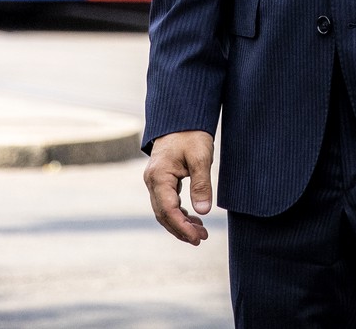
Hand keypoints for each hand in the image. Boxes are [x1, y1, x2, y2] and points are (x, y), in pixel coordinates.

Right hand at [143, 130, 214, 245]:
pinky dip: (179, 213)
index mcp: (159, 176)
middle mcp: (152, 181)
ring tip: (201, 232)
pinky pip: (167, 202)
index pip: (168, 210)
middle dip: (181, 229)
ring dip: (180, 223)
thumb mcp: (200, 157)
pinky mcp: (161, 179)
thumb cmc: (192, 134)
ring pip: (164, 211)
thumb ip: (201, 184)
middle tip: (202, 238)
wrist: (182, 116)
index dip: (182, 227)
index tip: (198, 238)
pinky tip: (193, 218)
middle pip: (163, 214)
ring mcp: (155, 180)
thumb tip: (203, 212)